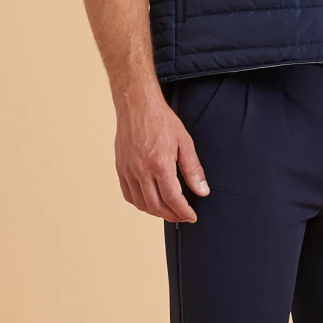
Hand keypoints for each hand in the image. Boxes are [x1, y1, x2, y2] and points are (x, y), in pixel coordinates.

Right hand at [115, 88, 209, 222]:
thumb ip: (193, 170)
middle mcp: (141, 170)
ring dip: (156, 212)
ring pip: (141, 204)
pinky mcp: (120, 168)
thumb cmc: (161, 120)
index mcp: (159, 164)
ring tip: (168, 211)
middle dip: (171, 216)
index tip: (191, 216)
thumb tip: (202, 191)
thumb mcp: (185, 143)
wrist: (137, 106)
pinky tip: (150, 201)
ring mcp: (128, 171)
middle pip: (156, 206)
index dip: (183, 212)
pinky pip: (128, 195)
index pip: (173, 199)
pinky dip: (140, 203)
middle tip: (182, 216)